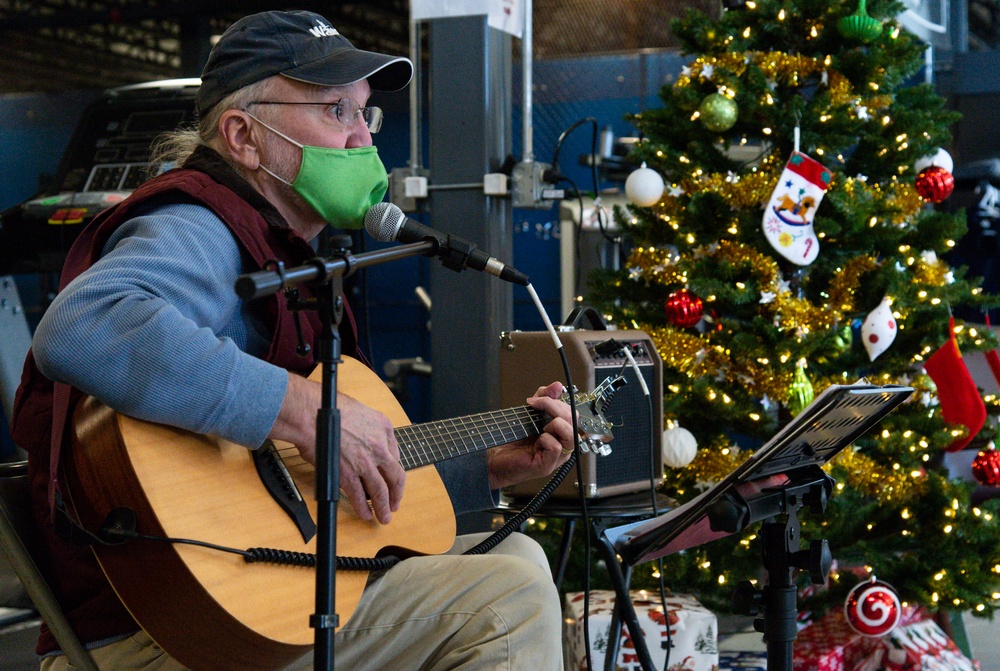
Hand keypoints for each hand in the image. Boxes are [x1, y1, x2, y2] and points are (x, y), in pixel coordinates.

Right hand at [269, 373, 404, 523]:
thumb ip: (369, 430)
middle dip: (396, 495)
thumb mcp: (361, 412)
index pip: (396, 455)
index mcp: (384, 428)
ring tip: (384, 517)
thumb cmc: (330, 409)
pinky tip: (366, 514)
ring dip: (383, 507)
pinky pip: (359, 496)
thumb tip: (365, 447)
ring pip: (381, 491)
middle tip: (395, 504)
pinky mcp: (348, 474)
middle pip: (395, 477)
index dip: (394, 471)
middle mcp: (379, 446)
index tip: (391, 479)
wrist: (312, 413)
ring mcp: (365, 462)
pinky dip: (363, 508)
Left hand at [487, 382, 575, 489]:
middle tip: (535, 407)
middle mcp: (561, 444)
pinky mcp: (547, 465)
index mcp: (559, 432)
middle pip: (572, 420)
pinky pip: (556, 447)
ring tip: (540, 427)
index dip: (556, 402)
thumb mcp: (529, 414)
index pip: (571, 412)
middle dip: (553, 407)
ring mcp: (556, 456)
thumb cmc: (510, 439)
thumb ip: (543, 399)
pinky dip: (546, 440)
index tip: (537, 400)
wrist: (493, 457)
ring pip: (571, 434)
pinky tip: (536, 442)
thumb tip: (557, 386)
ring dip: (554, 424)